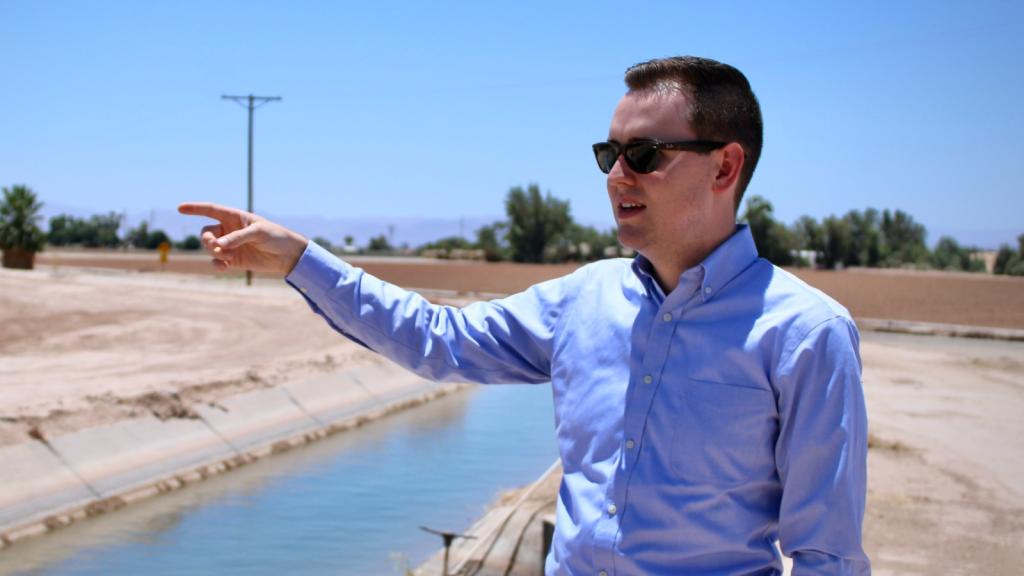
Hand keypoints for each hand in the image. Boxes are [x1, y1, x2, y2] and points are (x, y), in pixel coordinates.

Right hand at [177, 202, 308, 276]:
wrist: (288, 256)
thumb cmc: (276, 237)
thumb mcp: (259, 232)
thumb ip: (238, 237)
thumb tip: (219, 245)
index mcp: (235, 217)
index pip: (211, 210)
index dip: (195, 208)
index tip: (180, 207)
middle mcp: (229, 230)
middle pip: (206, 233)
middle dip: (208, 241)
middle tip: (217, 247)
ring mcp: (230, 246)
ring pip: (210, 248)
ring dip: (215, 253)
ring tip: (228, 257)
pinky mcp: (234, 260)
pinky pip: (217, 262)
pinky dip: (217, 265)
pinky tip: (224, 267)